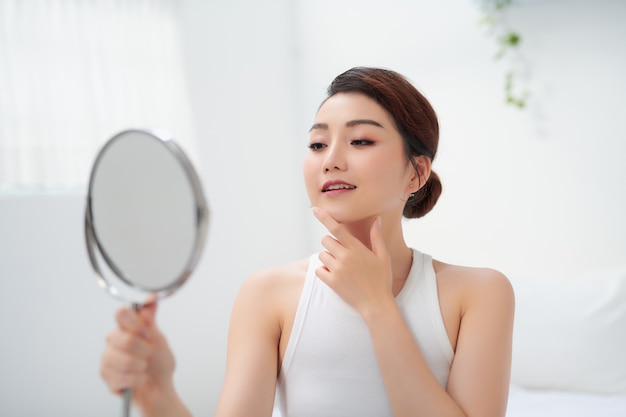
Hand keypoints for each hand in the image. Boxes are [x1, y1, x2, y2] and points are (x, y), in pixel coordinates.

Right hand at [100, 296, 176, 412]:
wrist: (160, 388)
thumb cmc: (159, 363)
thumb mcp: (159, 338)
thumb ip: (150, 319)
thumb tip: (151, 298)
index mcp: (124, 328)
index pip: (121, 313)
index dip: (138, 325)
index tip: (150, 334)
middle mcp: (112, 342)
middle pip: (124, 339)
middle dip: (144, 349)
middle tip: (149, 354)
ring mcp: (107, 360)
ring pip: (124, 360)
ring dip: (141, 366)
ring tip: (144, 367)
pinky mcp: (107, 378)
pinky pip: (123, 377)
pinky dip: (137, 380)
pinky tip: (139, 379)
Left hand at [313, 207, 394, 316]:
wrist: (376, 304)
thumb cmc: (381, 280)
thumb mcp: (383, 257)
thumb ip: (377, 237)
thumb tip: (376, 219)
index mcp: (357, 248)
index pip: (337, 229)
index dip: (325, 218)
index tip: (315, 210)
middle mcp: (345, 257)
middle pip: (325, 240)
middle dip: (330, 244)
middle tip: (341, 254)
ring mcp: (337, 270)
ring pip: (321, 255)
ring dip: (327, 259)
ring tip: (341, 268)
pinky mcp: (331, 282)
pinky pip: (319, 270)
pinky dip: (324, 271)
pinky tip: (336, 276)